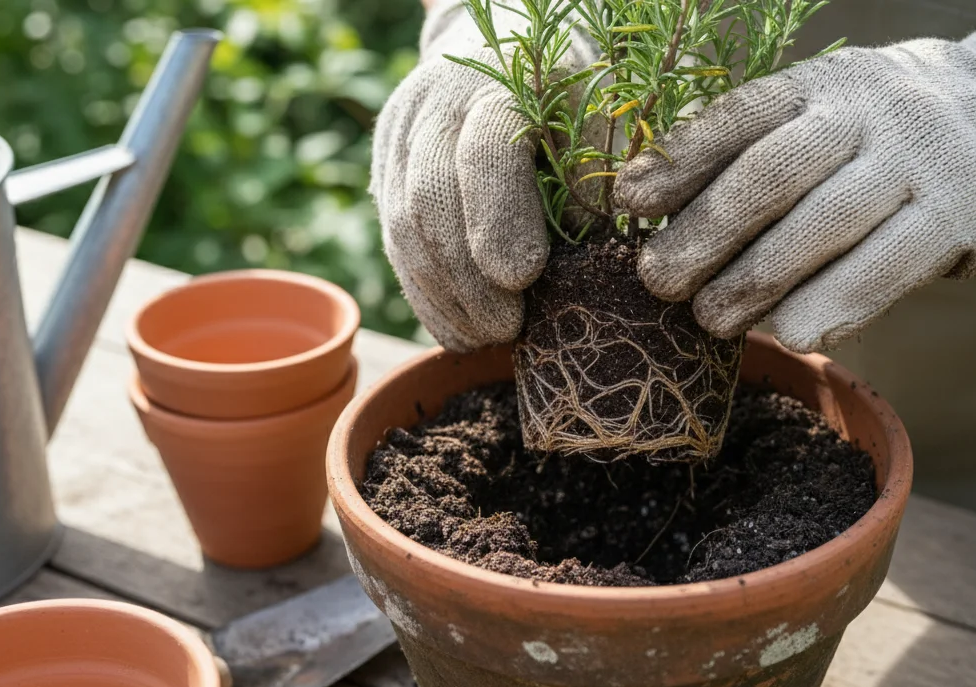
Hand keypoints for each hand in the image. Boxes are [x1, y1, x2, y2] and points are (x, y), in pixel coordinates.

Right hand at [370, 2, 593, 350]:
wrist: (493, 59)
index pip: (483, 149)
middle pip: (428, 199)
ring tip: (486, 338)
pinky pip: (393, 244)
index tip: (523, 276)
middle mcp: (435, 108)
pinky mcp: (382, 175)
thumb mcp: (594, 117)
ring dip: (443, 296)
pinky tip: (459, 332)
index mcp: (498, 83)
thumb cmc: (561, 97)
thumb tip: (589, 242)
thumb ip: (593, 170)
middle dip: (467, 276)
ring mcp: (399, 142)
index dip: (498, 215)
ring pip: (401, 228)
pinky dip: (426, 296)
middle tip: (507, 329)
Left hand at [615, 4, 975, 352]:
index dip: (679, 161)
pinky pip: (888, 268)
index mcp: (825, 85)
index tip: (626, 202)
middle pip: (773, 175)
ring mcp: (921, 162)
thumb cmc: (892, 132)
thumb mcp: (833, 112)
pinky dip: (835, 305)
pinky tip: (792, 335)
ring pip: (826, 226)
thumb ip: (763, 148)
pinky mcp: (962, 215)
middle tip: (657, 281)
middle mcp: (871, 113)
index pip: (741, 117)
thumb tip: (657, 205)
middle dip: (707, 233)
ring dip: (759, 280)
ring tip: (711, 320)